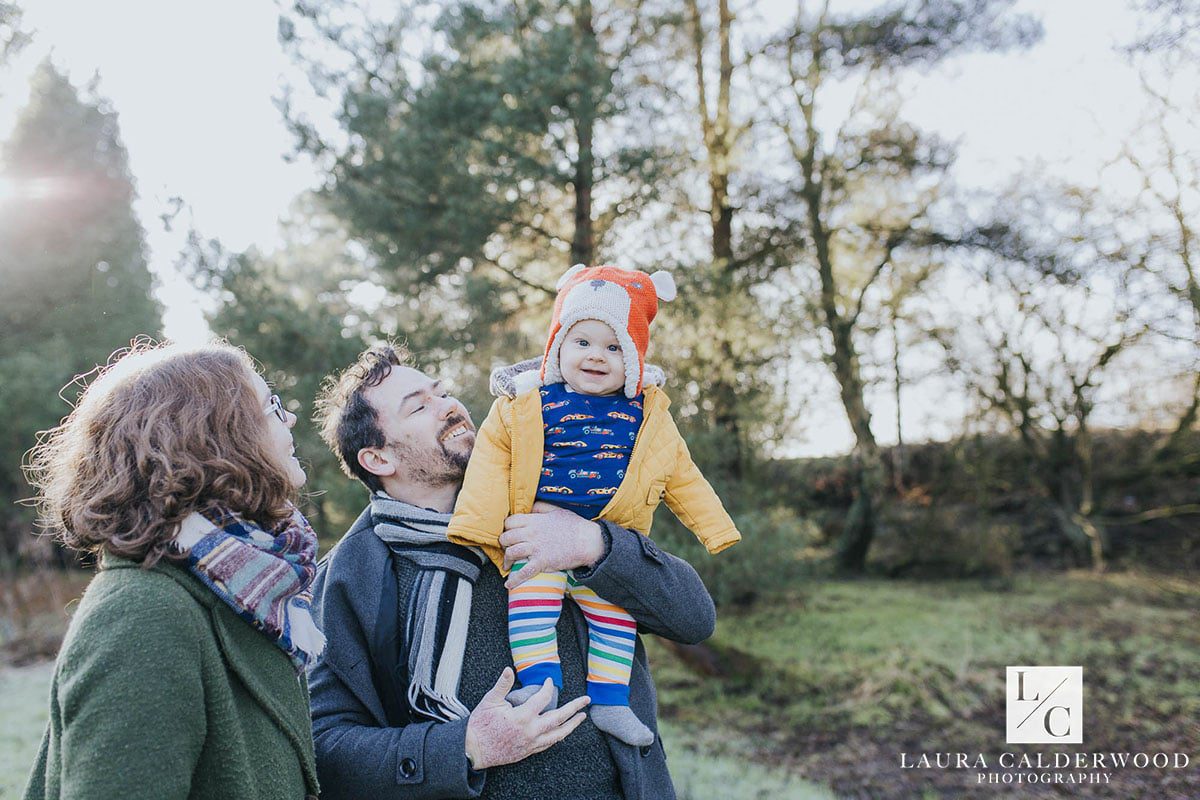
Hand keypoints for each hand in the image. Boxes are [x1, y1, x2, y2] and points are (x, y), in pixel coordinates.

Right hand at [464, 668, 589, 769]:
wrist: (472, 750)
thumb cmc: (480, 725)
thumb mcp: (490, 701)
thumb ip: (502, 685)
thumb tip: (508, 669)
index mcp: (522, 717)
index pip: (543, 699)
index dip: (547, 687)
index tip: (548, 681)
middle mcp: (530, 731)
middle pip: (558, 718)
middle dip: (574, 708)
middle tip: (586, 700)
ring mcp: (531, 743)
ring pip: (557, 734)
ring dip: (571, 725)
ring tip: (581, 718)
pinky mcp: (528, 751)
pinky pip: (548, 744)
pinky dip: (558, 736)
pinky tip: (563, 732)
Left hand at [501, 502, 605, 589]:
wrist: (587, 541)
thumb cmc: (574, 525)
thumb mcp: (556, 510)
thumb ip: (541, 508)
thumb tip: (531, 507)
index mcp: (534, 520)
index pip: (510, 522)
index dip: (507, 527)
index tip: (509, 532)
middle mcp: (531, 534)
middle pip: (506, 538)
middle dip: (504, 544)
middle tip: (507, 548)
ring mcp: (536, 548)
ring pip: (511, 553)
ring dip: (507, 560)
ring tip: (508, 564)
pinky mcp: (542, 562)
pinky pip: (523, 572)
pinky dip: (515, 579)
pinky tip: (509, 583)